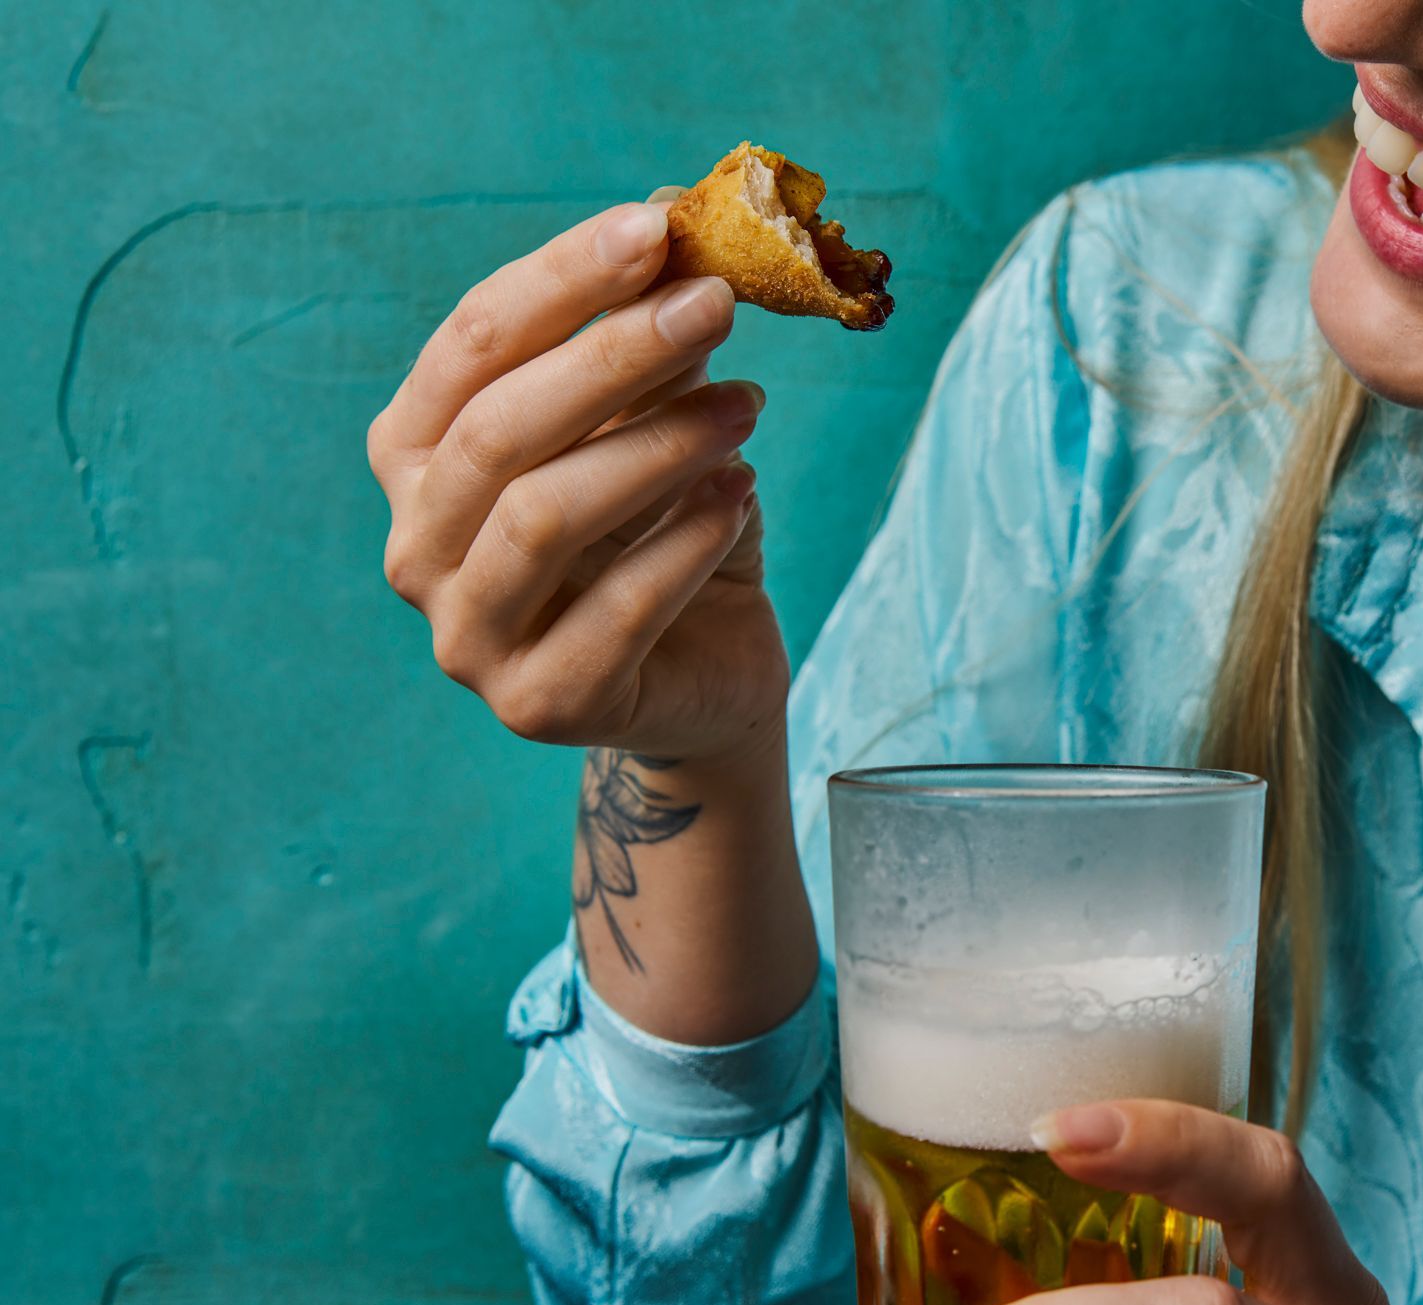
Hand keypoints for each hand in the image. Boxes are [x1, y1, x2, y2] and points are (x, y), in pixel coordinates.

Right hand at [370, 188, 789, 762]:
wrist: (707, 678)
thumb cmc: (664, 533)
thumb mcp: (656, 427)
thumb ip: (650, 345)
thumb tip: (676, 224)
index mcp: (418, 457)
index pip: (469, 346)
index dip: (559, 279)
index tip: (655, 226)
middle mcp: (416, 545)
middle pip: (499, 428)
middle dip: (613, 353)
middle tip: (716, 303)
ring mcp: (467, 637)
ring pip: (543, 516)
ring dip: (657, 447)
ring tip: (748, 406)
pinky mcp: (540, 704)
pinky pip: (615, 610)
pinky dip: (686, 542)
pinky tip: (741, 495)